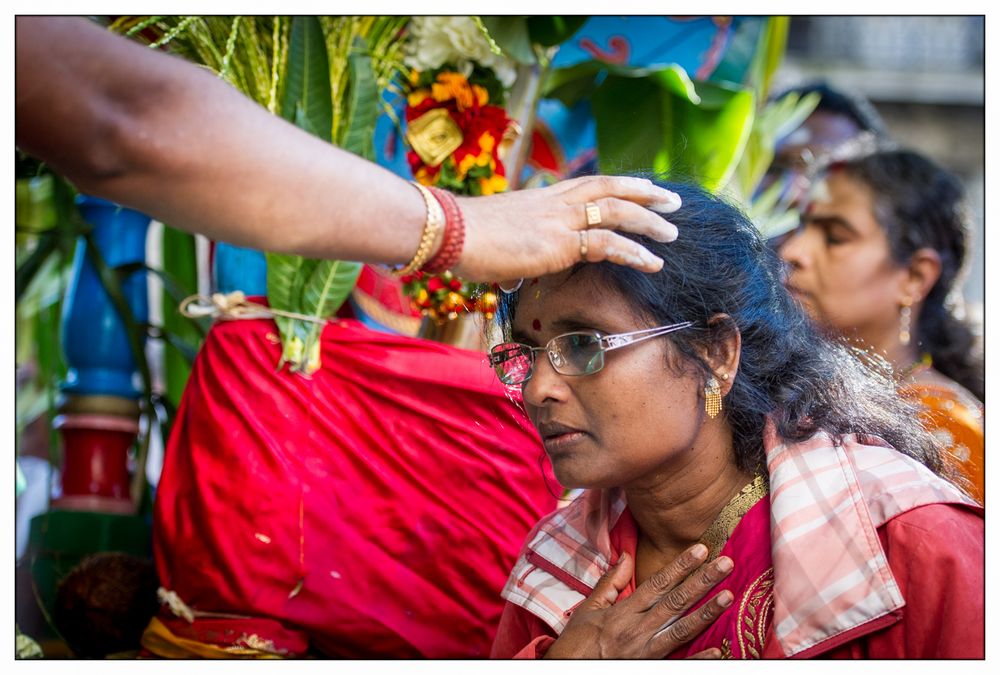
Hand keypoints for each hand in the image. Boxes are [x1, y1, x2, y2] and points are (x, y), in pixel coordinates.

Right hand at [454, 175, 681, 282]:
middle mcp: (556, 203)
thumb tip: (511, 272)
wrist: (449, 233)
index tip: (641, 188)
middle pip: (611, 188)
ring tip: (673, 233)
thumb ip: (513, 251)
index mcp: (542, 198)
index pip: (590, 184)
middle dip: (645, 193)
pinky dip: (634, 252)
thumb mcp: (496, 238)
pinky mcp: (560, 243)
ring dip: (649, 222)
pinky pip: (607, 244)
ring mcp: (560, 220)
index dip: (619, 185)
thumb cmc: (462, 240)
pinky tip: (652, 262)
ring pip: (618, 211)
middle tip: (672, 201)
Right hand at [543, 544, 733, 658]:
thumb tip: (626, 555)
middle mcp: (637, 630)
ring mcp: (645, 652)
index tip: (701, 549)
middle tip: (725, 563)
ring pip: (680, 629)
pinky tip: (718, 649)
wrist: (568, 672)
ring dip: (706, 613)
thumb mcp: (588, 609)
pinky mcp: (649, 669)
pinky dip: (698, 658)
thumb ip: (610, 583)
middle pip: (675, 601)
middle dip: (701, 581)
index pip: (657, 583)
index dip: (680, 566)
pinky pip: (678, 664)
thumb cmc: (577, 643)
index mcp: (624, 612)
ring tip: (728, 596)